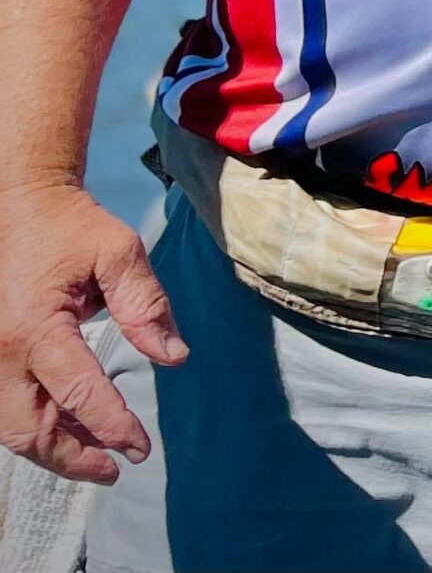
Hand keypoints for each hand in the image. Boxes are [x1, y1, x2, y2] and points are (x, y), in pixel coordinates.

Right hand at [0, 180, 184, 482]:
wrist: (18, 204)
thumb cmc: (71, 226)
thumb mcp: (119, 253)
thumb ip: (146, 306)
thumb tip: (173, 358)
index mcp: (35, 327)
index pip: (78, 393)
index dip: (112, 426)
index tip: (140, 449)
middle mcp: (0, 350)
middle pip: (30, 429)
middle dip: (73, 457)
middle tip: (116, 467)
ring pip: (12, 426)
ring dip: (53, 448)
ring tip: (98, 458)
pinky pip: (5, 407)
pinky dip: (36, 425)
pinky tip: (70, 430)